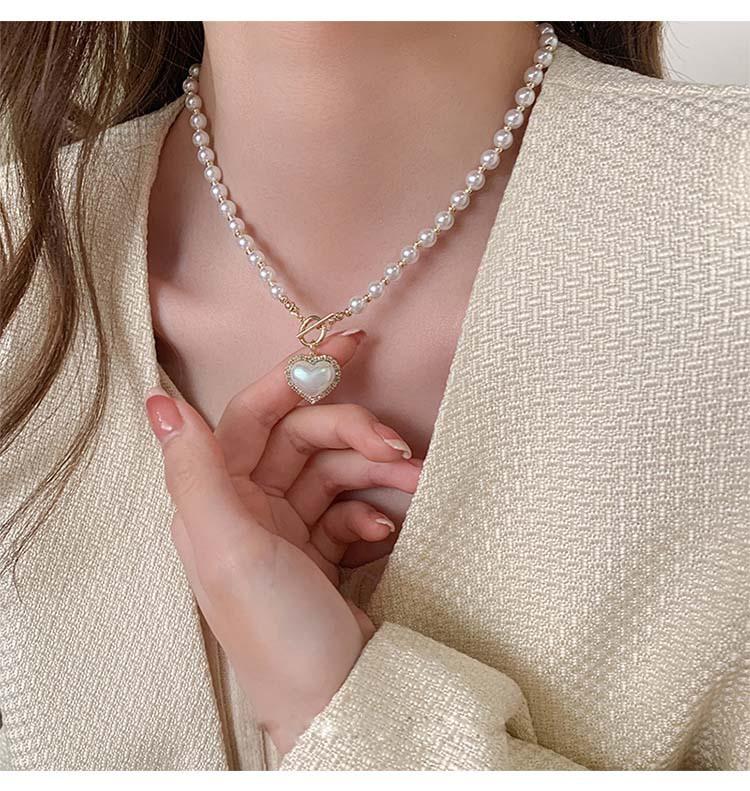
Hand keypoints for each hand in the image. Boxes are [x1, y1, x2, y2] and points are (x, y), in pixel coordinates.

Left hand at [145, 330, 421, 753]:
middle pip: (304, 439)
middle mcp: (247, 509)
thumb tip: (158, 401)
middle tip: (398, 444)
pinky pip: (351, 508)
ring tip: (415, 482)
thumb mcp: (229, 548)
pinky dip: (373, 509)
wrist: (335, 703)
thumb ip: (195, 471)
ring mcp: (287, 531)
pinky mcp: (322, 552)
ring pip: (335, 471)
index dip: (296, 376)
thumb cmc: (275, 631)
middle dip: (353, 432)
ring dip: (377, 471)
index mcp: (216, 500)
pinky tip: (387, 530)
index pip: (253, 415)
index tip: (348, 347)